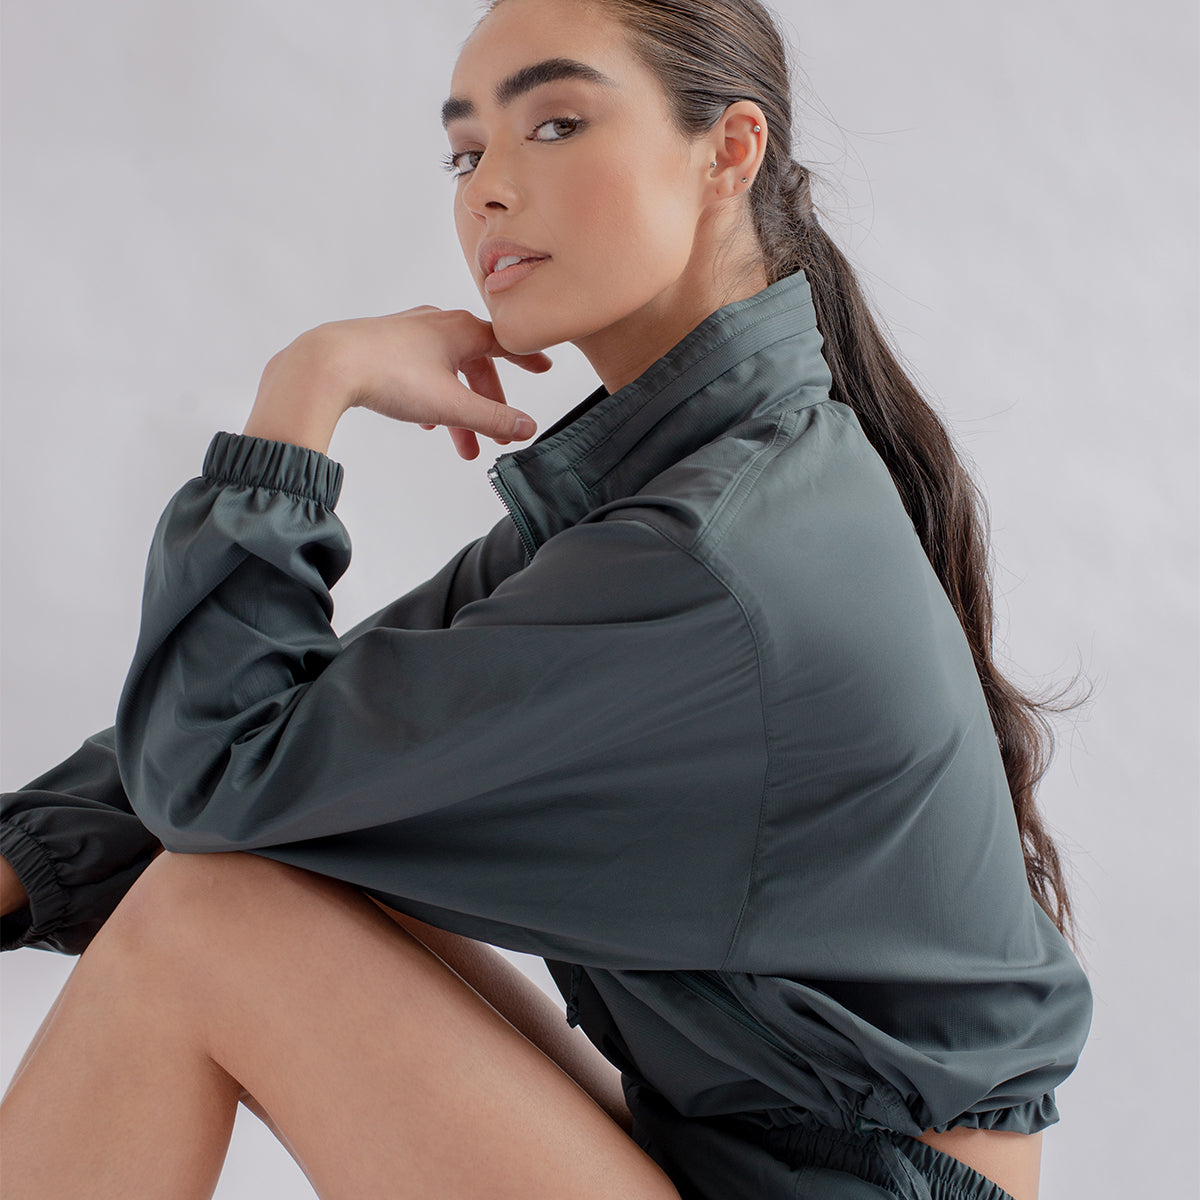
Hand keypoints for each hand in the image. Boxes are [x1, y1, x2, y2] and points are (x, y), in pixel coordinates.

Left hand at [245, 306, 551, 458]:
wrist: (328, 364)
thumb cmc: (390, 375)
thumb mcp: (451, 405)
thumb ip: (493, 419)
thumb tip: (528, 428)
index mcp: (461, 330)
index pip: (506, 343)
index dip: (527, 359)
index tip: (543, 369)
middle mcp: (437, 324)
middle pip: (476, 365)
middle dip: (489, 405)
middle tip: (496, 436)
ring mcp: (408, 332)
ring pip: (447, 373)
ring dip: (459, 410)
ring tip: (461, 446)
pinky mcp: (384, 345)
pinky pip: (421, 372)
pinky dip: (432, 397)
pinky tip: (424, 423)